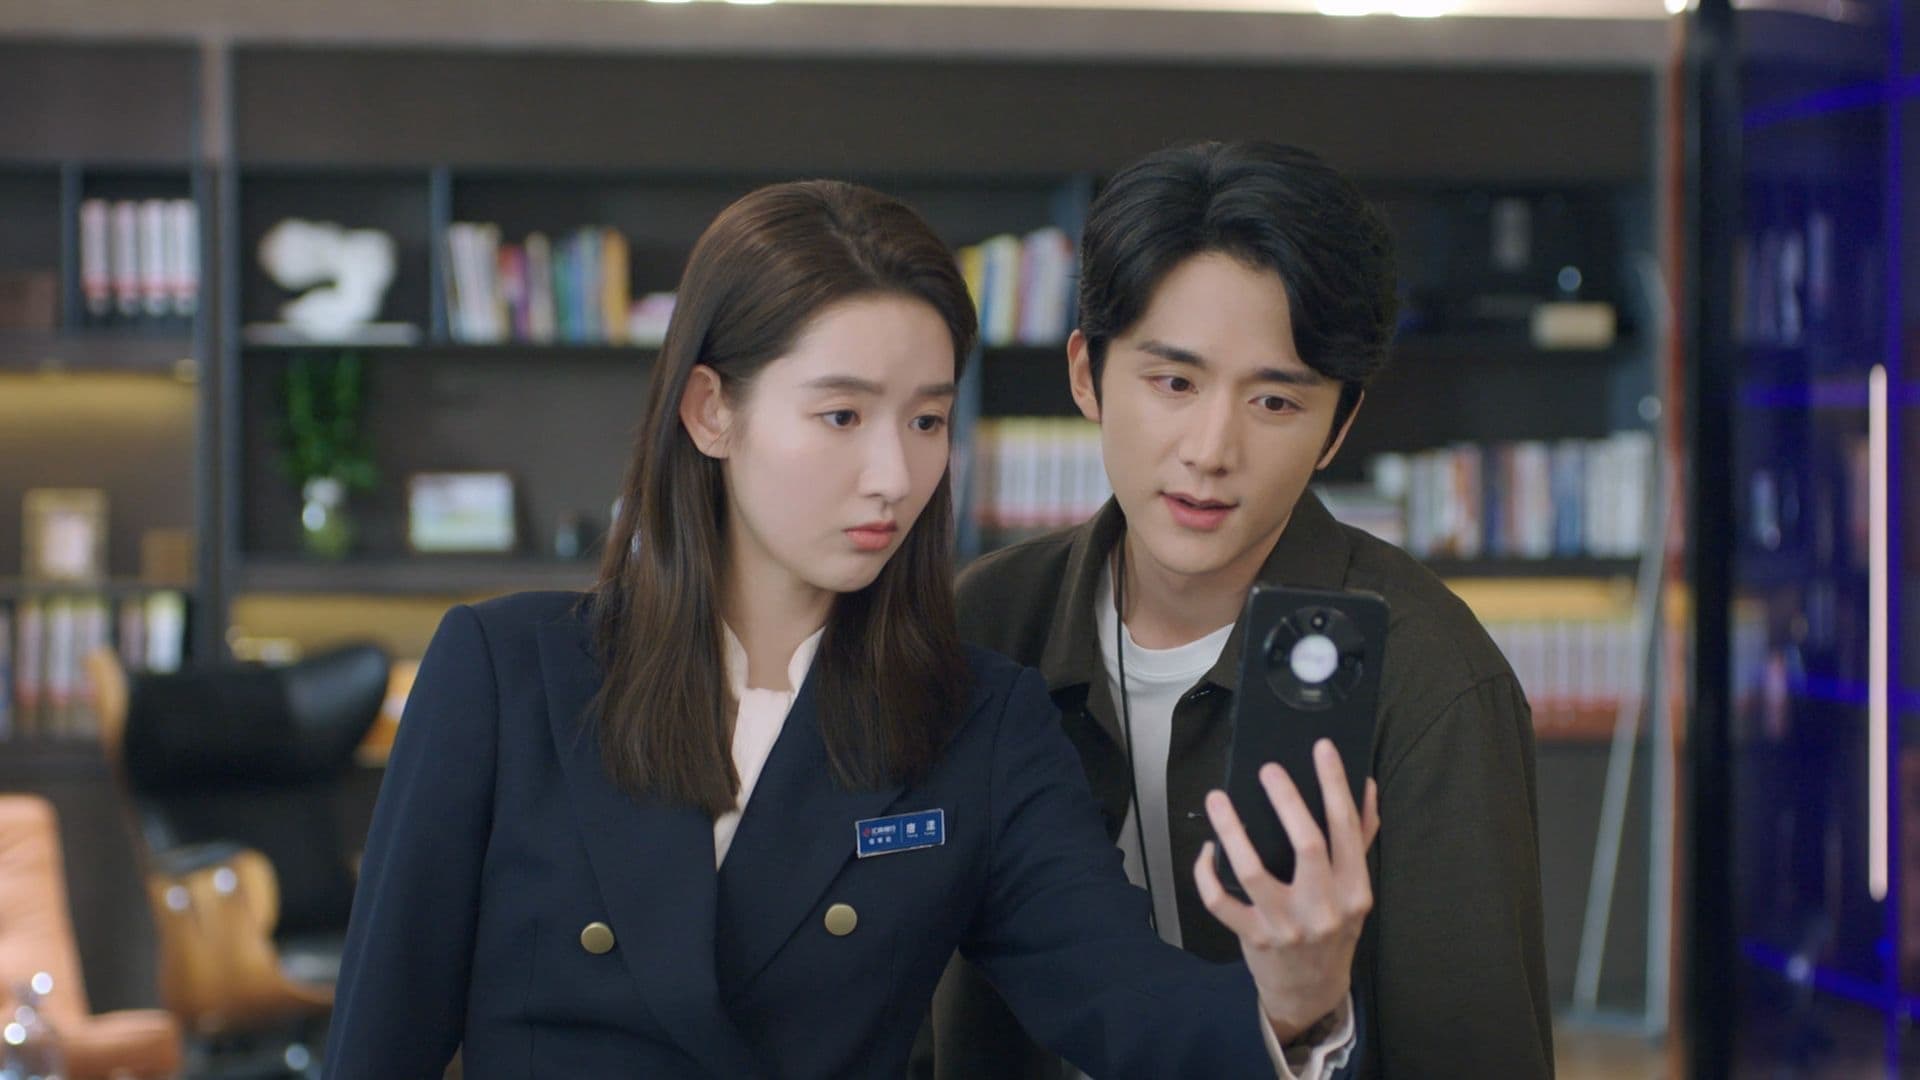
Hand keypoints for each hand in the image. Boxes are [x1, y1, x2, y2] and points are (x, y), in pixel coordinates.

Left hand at [1192, 739, 1379, 1042]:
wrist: (1311, 991)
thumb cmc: (1334, 930)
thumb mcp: (1354, 890)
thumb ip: (1360, 840)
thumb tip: (1366, 787)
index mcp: (1354, 890)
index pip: (1346, 829)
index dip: (1334, 785)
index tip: (1322, 749)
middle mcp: (1324, 908)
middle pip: (1307, 845)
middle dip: (1287, 801)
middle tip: (1268, 769)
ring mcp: (1287, 924)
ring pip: (1254, 870)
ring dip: (1232, 830)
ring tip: (1218, 798)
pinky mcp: (1254, 937)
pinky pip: (1221, 902)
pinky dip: (1207, 874)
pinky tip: (1207, 850)